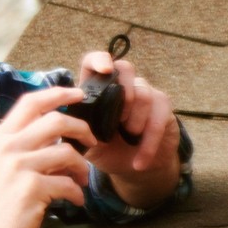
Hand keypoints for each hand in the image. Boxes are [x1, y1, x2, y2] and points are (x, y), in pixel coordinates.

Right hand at [0, 86, 92, 227]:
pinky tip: (75, 201)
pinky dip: (77, 193)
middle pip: (56, 120)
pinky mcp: (31, 189)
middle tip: (93, 142)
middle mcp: (8, 147)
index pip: (31, 102)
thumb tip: (59, 136)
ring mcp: (19, 167)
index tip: (78, 93)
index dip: (58, 93)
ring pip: (68, 153)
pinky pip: (69, 184)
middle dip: (82, 129)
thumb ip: (23, 146)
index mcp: (0, 137)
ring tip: (82, 180)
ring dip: (83, 167)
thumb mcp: (1, 164)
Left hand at [74, 51, 181, 208]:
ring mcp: (144, 93)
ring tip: (129, 138)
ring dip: (136, 121)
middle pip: (126, 68)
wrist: (131, 168)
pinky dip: (148, 143)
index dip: (99, 59)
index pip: (93, 62)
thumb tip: (65, 125)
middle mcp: (122, 85)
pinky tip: (139, 161)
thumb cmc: (105, 150)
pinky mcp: (162, 108)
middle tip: (118, 121)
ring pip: (144, 93)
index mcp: (97, 90)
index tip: (105, 70)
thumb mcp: (84, 142)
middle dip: (123, 94)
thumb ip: (75, 130)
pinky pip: (159, 117)